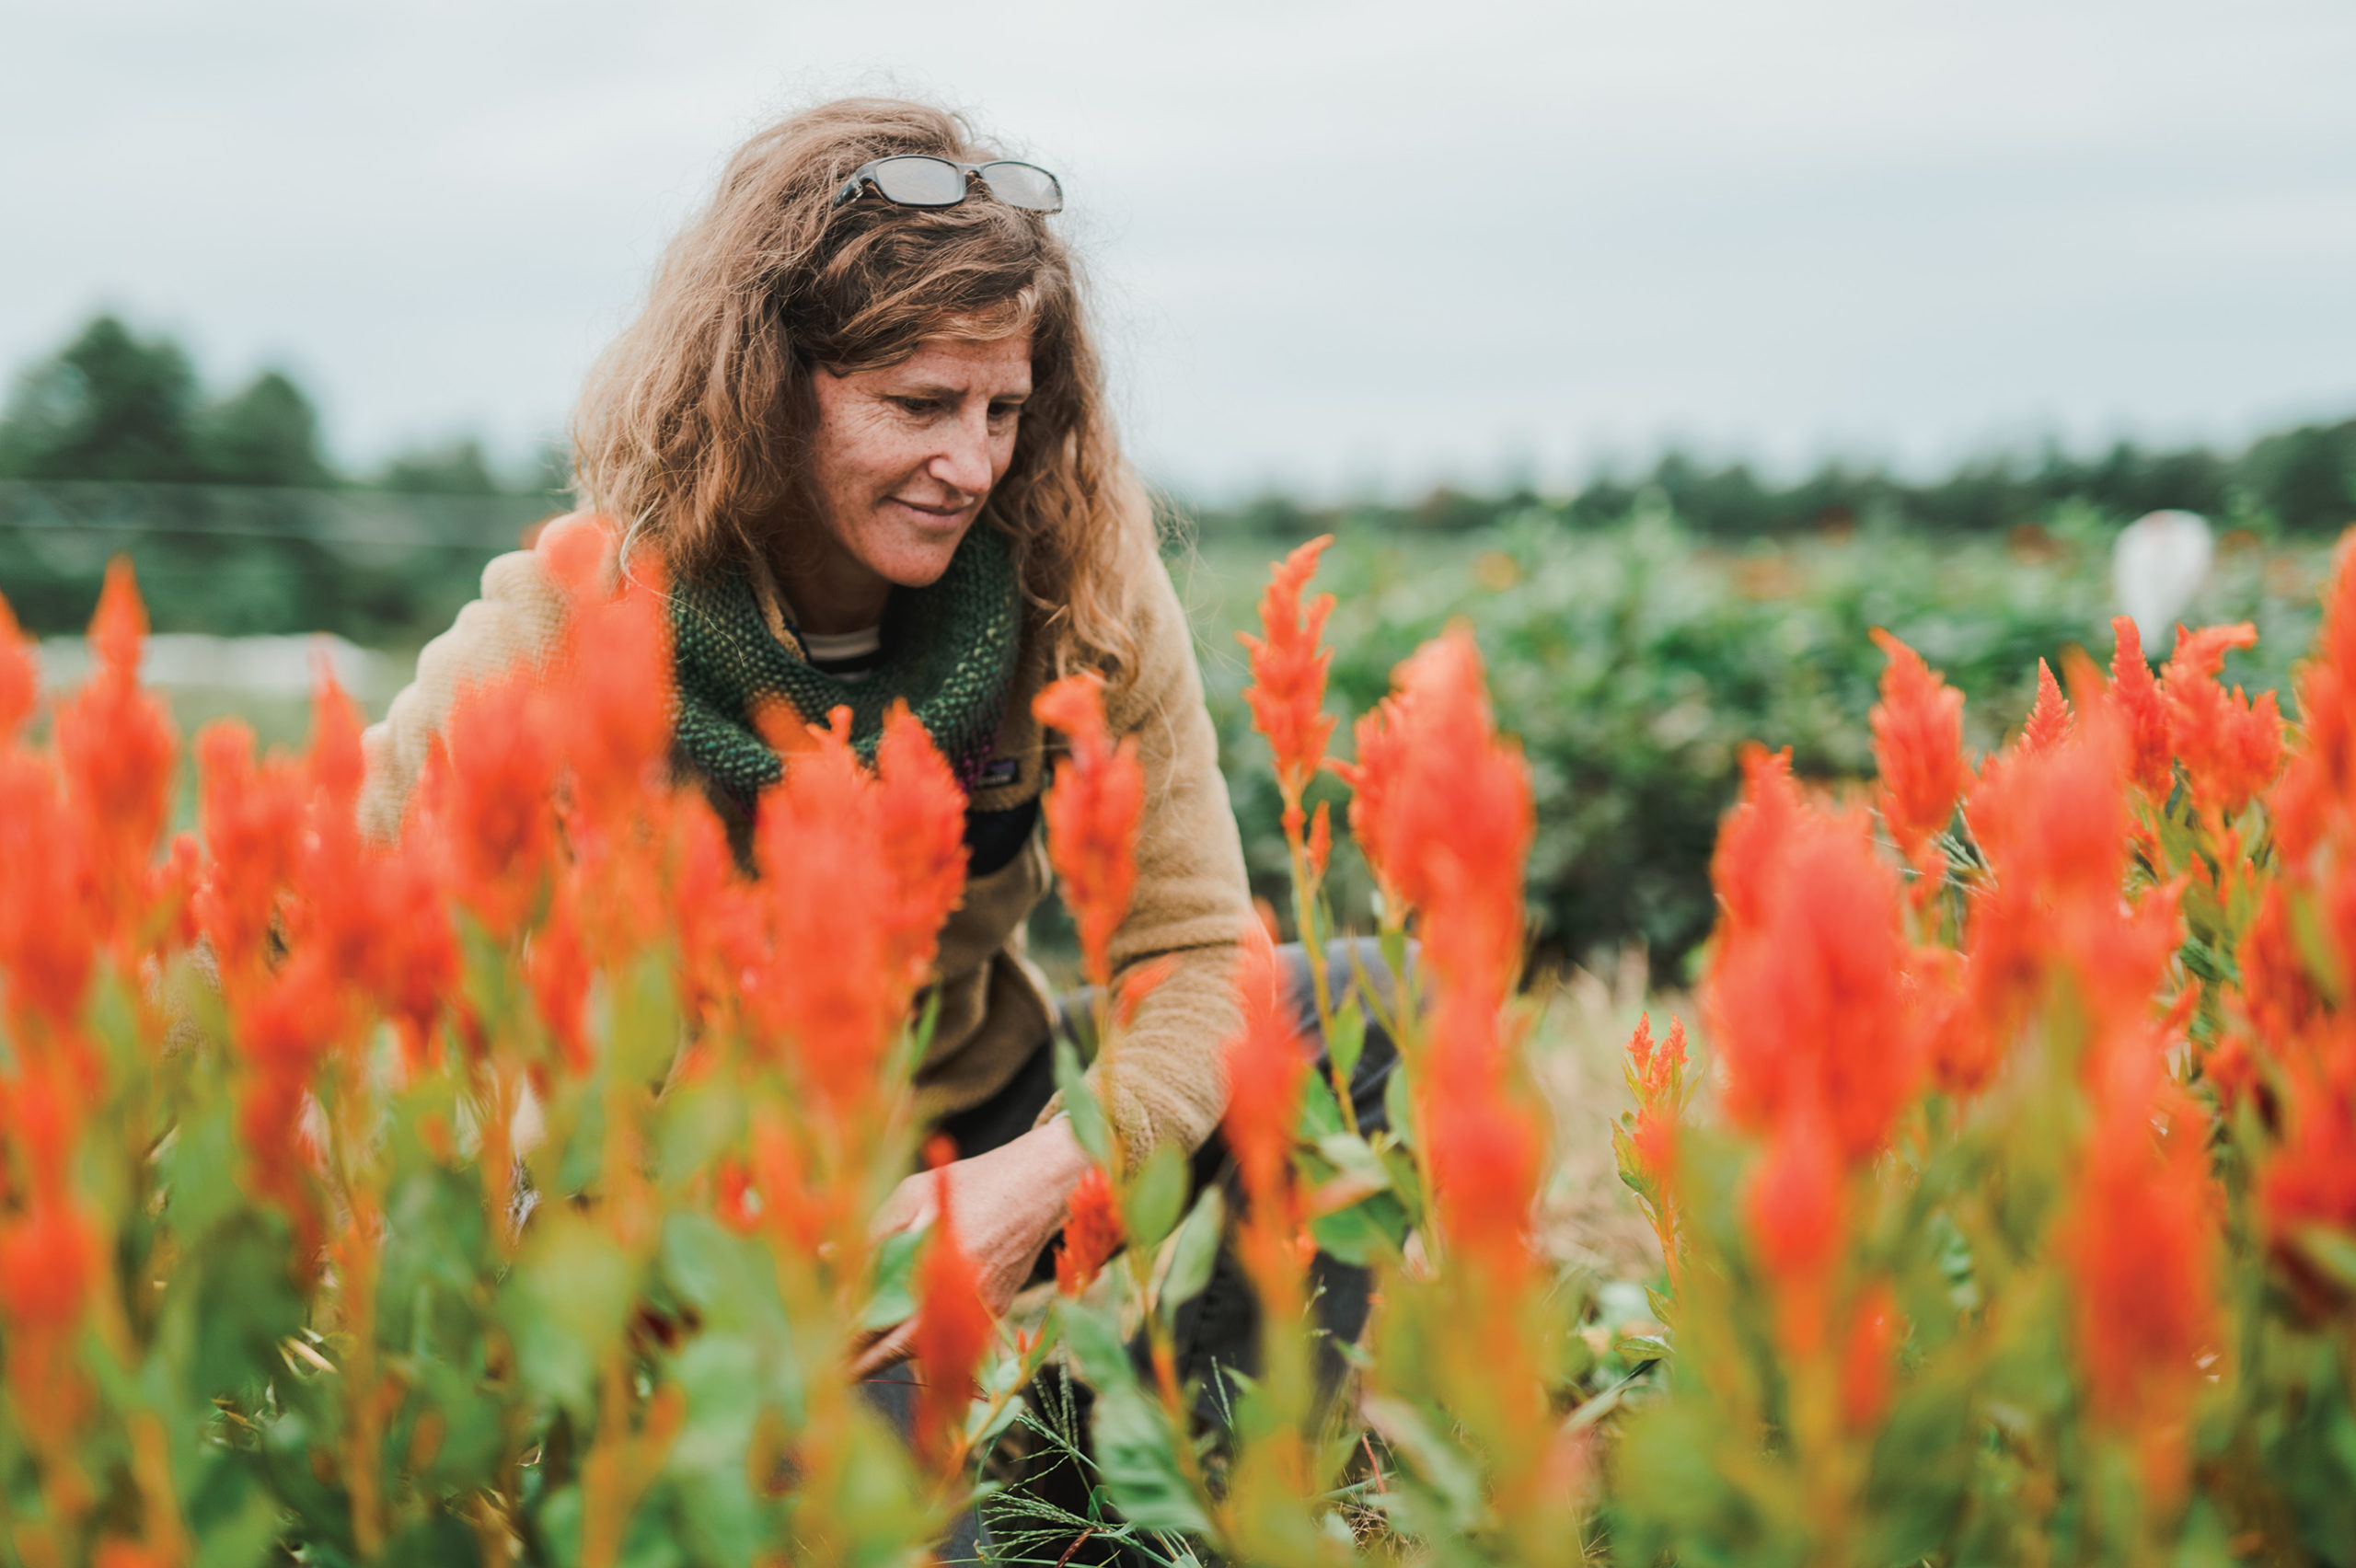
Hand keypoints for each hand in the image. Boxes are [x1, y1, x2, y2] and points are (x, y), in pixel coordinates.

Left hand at [850, 1117, 1094, 1376]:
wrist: (1039, 1187)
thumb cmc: (970, 1183)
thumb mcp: (913, 1195)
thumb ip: (872, 1229)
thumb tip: (827, 1253)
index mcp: (934, 1263)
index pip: (879, 1315)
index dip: (848, 1331)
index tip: (822, 1341)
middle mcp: (960, 1294)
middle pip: (901, 1344)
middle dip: (864, 1360)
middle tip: (832, 1370)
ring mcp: (981, 1309)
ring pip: (929, 1349)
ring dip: (892, 1356)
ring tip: (857, 1363)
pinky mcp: (995, 1312)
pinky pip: (954, 1338)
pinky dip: (926, 1345)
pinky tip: (899, 1344)